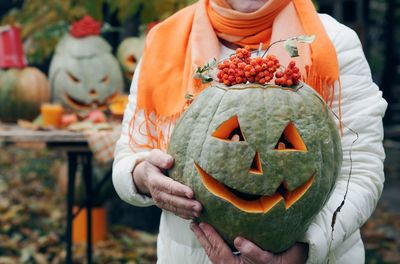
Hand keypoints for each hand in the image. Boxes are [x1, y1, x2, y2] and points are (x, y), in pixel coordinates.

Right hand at [133, 149, 201, 219]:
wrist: (146, 176)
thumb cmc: (154, 163)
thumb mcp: (154, 156)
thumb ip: (160, 158)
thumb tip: (170, 162)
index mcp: (154, 180)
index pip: (168, 186)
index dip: (179, 190)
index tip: (191, 193)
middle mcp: (156, 193)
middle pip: (172, 200)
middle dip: (186, 204)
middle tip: (199, 206)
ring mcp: (160, 201)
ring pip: (174, 208)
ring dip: (187, 211)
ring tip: (200, 212)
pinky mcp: (165, 206)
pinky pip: (175, 212)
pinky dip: (184, 215)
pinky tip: (194, 216)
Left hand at [190, 222, 307, 263]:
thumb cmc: (278, 262)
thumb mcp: (267, 258)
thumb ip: (253, 251)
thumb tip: (238, 240)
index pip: (220, 250)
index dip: (211, 236)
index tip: (203, 224)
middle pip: (213, 253)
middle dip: (203, 238)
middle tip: (193, 224)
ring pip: (214, 254)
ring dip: (205, 241)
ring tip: (197, 228)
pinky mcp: (234, 263)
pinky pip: (218, 255)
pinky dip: (212, 245)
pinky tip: (210, 237)